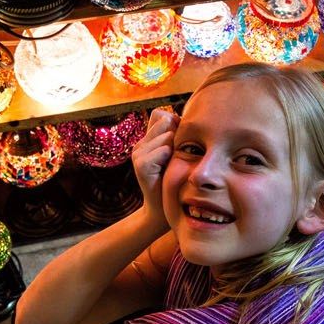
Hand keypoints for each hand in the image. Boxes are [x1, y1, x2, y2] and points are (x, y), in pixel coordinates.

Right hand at [131, 108, 178, 228]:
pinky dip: (170, 158)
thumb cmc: (175, 182)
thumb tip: (185, 118)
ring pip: (166, 135)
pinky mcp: (141, 164)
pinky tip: (169, 170)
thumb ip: (177, 137)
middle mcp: (140, 144)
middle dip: (177, 135)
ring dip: (175, 148)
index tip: (180, 143)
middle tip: (178, 156)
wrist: (162, 209)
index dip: (174, 124)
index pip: (161, 114)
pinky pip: (163, 150)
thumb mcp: (177, 156)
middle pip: (165, 120)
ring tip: (173, 165)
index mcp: (147, 141)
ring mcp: (138, 153)